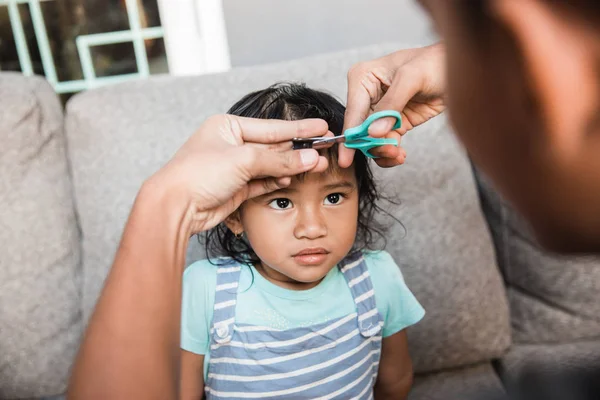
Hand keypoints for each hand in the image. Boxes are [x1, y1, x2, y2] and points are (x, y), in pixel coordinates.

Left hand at [148, 114, 330, 234]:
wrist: (175, 207)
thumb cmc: (198, 174)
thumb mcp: (243, 160)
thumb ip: (279, 159)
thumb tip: (309, 158)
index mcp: (227, 127)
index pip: (271, 127)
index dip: (298, 129)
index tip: (321, 128)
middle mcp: (231, 145)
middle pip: (272, 146)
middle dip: (297, 150)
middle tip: (324, 149)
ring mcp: (233, 168)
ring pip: (270, 165)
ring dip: (290, 167)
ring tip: (314, 166)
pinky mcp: (236, 189)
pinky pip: (263, 181)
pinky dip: (277, 180)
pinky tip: (291, 178)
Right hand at [340, 43, 446, 167]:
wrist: (461, 72)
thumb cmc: (435, 62)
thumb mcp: (412, 77)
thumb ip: (392, 104)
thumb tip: (373, 132)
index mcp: (364, 78)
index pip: (353, 112)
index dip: (350, 136)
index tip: (346, 158)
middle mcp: (368, 95)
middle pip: (360, 129)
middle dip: (371, 145)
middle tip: (388, 152)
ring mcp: (381, 111)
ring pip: (372, 140)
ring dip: (382, 151)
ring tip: (398, 154)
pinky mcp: (395, 123)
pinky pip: (386, 143)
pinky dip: (390, 153)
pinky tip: (400, 155)